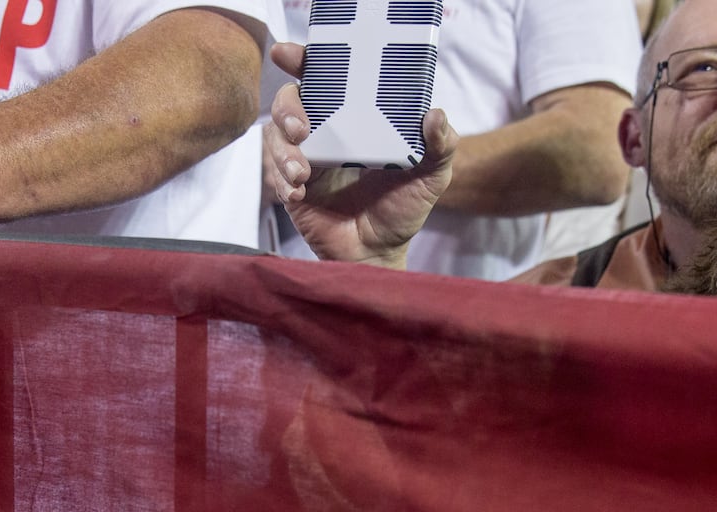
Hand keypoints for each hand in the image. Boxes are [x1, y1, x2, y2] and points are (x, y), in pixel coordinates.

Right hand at [265, 42, 456, 267]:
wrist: (380, 254)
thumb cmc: (404, 209)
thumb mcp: (433, 175)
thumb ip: (441, 145)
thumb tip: (434, 114)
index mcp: (355, 120)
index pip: (325, 81)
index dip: (304, 62)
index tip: (290, 53)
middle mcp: (327, 135)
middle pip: (289, 102)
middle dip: (286, 107)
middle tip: (301, 127)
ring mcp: (307, 162)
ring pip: (275, 137)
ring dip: (282, 150)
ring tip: (302, 172)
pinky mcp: (293, 191)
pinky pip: (275, 175)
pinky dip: (282, 180)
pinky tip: (298, 193)